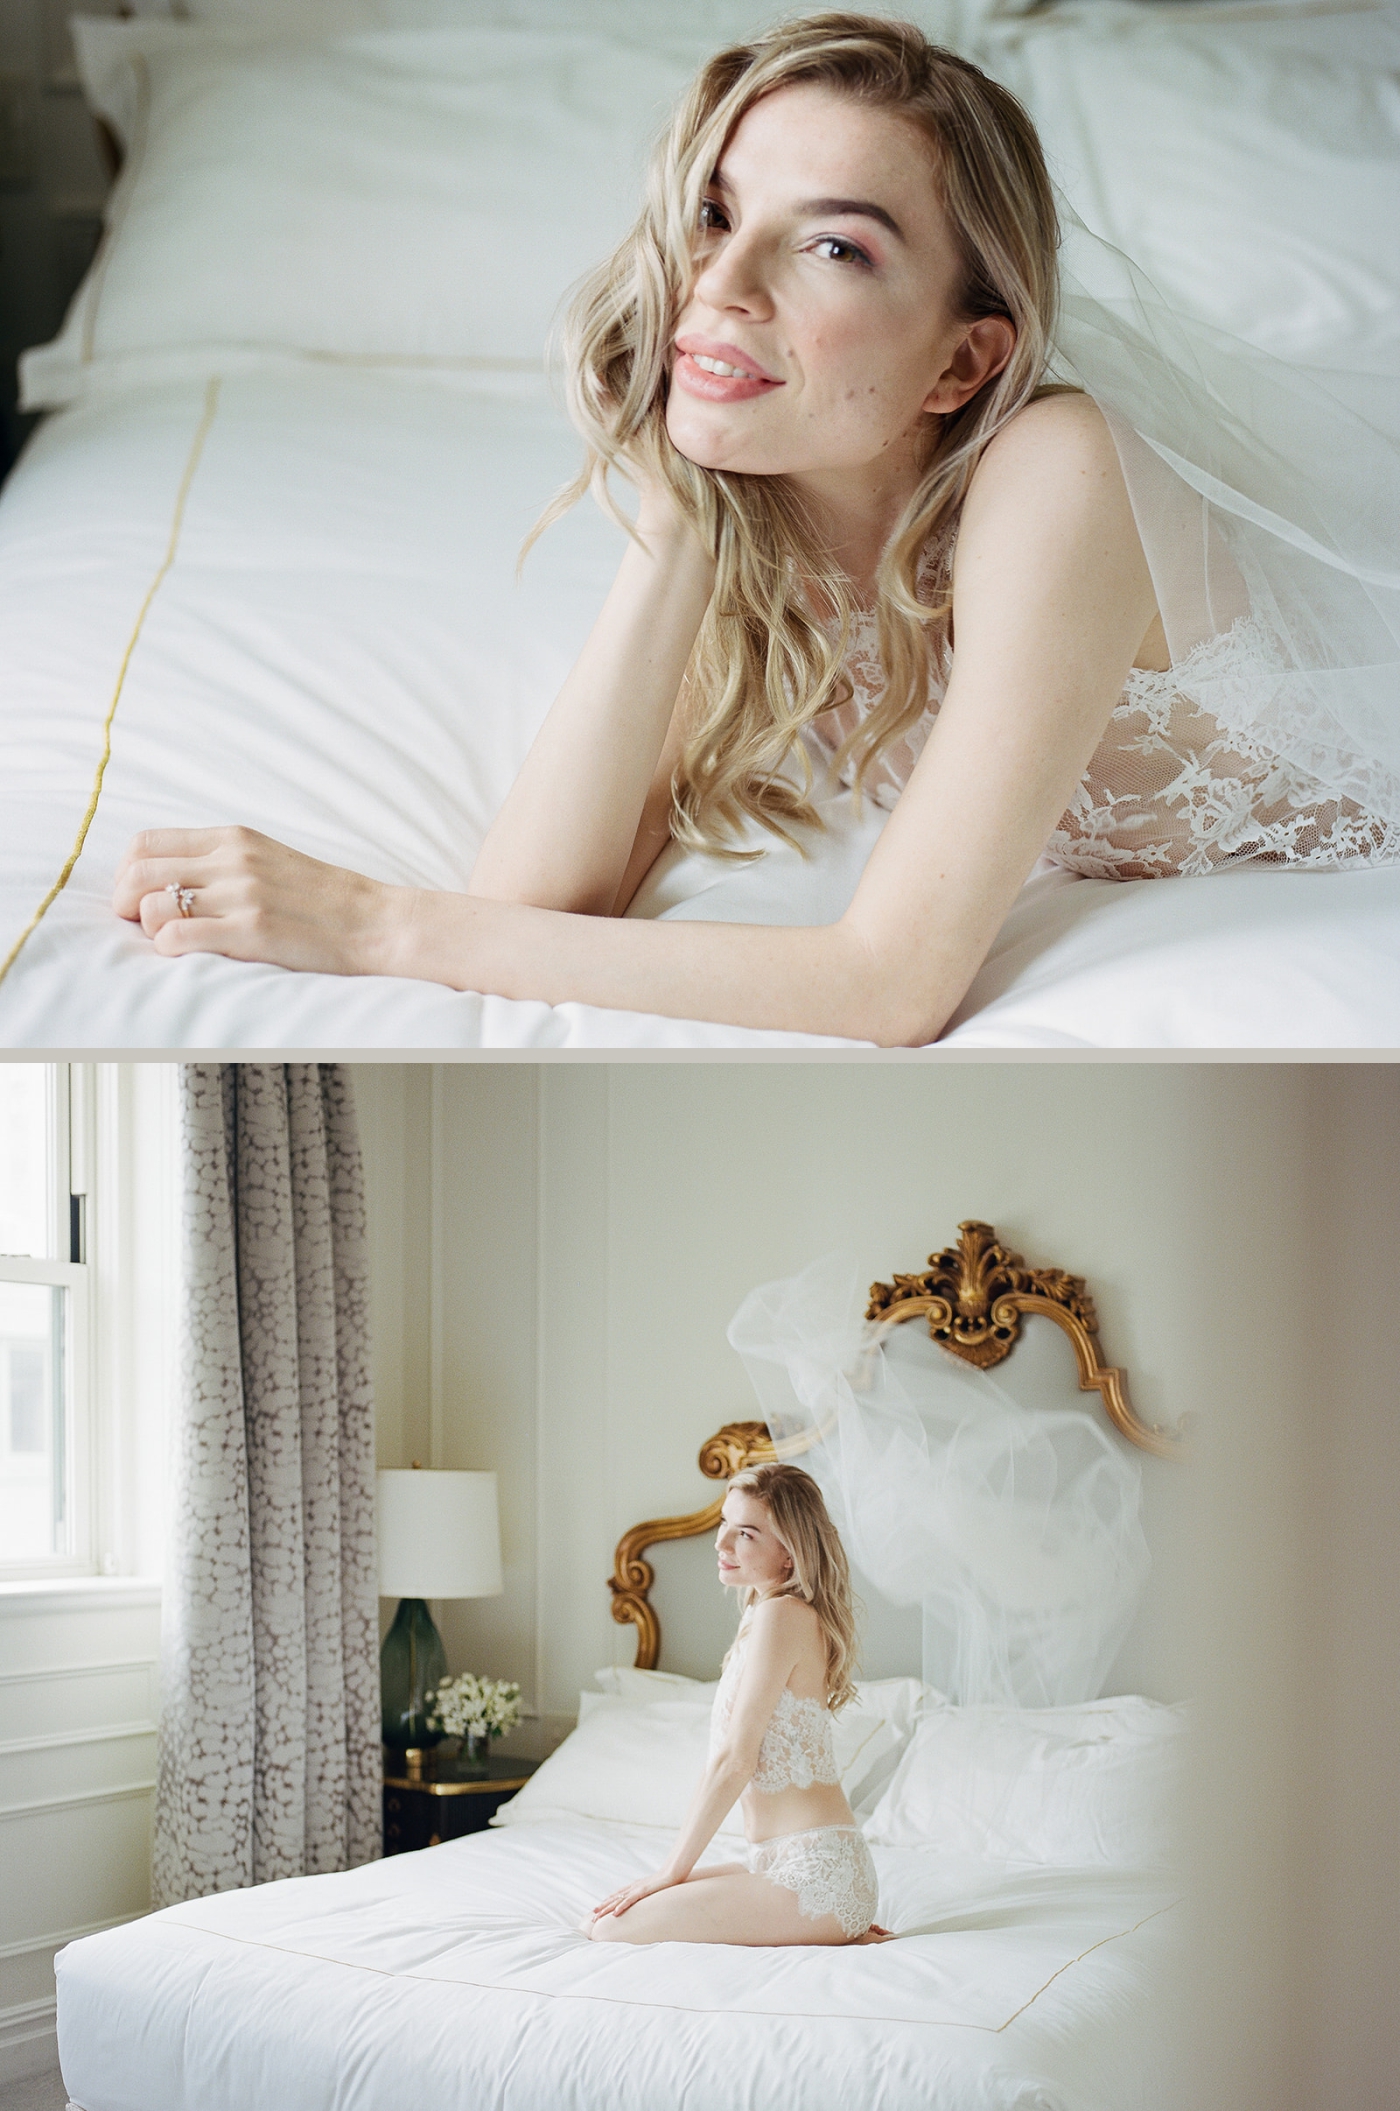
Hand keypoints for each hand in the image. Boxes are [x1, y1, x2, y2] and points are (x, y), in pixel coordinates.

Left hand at [112, 826, 407, 977]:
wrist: (375, 922)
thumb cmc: (322, 901)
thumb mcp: (269, 860)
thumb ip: (221, 862)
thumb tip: (166, 881)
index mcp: (233, 838)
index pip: (147, 844)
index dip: (127, 873)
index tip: (137, 897)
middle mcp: (232, 861)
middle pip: (138, 873)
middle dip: (124, 903)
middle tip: (138, 924)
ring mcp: (242, 895)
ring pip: (153, 907)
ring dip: (150, 929)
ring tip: (172, 940)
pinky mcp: (252, 931)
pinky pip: (178, 938)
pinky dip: (168, 950)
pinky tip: (187, 955)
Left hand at [591, 1869, 682, 1920]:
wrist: (675, 1870)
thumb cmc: (667, 1880)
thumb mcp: (655, 1888)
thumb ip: (649, 1894)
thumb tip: (647, 1900)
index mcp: (636, 1886)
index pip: (618, 1895)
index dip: (607, 1902)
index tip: (599, 1909)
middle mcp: (633, 1887)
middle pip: (614, 1898)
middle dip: (603, 1907)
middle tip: (592, 1916)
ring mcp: (638, 1888)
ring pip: (618, 1900)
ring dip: (606, 1908)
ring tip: (597, 1916)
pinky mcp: (643, 1890)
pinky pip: (630, 1900)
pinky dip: (621, 1906)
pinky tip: (614, 1913)